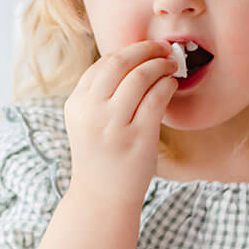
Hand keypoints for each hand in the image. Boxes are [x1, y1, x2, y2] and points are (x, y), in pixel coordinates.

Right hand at [64, 39, 178, 207]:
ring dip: (159, 65)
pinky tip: (172, 85)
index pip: (102, 64)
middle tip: (163, 49)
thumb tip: (132, 62)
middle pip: (119, 62)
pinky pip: (156, 99)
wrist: (102, 200)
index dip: (127, 51)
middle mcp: (92, 112)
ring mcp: (114, 126)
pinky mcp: (138, 138)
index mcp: (77, 104)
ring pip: (140, 76)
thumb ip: (99, 96)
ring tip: (171, 65)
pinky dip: (167, 85)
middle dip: (145, 50)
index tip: (144, 50)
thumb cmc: (101, 160)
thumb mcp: (87, 124)